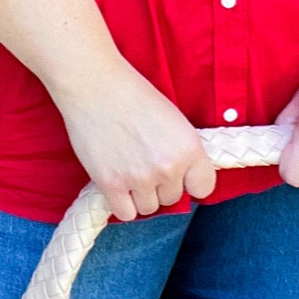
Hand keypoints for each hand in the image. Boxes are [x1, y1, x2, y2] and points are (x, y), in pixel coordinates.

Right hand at [53, 60, 215, 221]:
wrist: (94, 85)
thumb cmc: (133, 96)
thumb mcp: (174, 120)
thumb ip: (182, 151)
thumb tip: (184, 177)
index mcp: (189, 148)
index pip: (203, 188)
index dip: (190, 182)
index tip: (180, 175)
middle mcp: (168, 167)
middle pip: (172, 198)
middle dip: (160, 185)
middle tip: (143, 162)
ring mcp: (139, 178)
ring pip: (148, 208)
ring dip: (140, 195)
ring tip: (129, 170)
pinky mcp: (111, 184)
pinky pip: (125, 213)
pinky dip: (122, 203)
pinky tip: (117, 184)